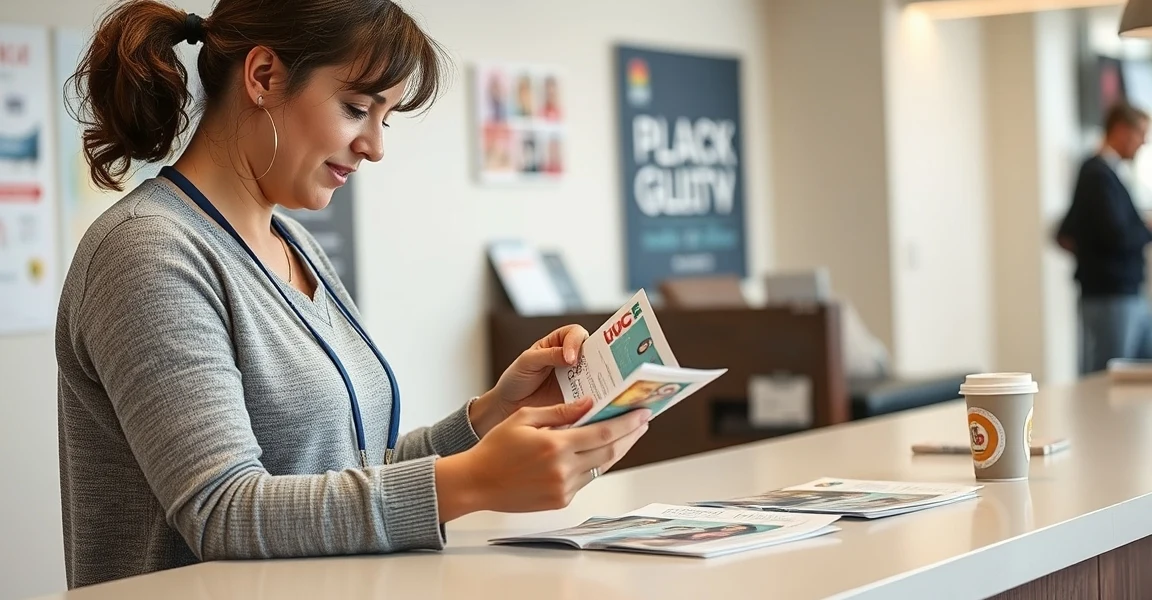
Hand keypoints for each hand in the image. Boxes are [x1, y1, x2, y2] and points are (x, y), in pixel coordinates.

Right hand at [436, 399, 649, 520]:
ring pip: (601, 468)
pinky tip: (601, 453)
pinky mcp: (560, 500)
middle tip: (643, 422)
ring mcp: (563, 488)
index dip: (627, 423)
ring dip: (616, 451)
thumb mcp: (525, 418)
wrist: (477, 482)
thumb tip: (589, 404)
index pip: (603, 433)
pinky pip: (586, 480)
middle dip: (630, 436)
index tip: (643, 414)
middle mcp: (563, 469)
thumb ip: (560, 411)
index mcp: (555, 445)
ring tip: (626, 435)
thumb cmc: (496, 447)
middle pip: (609, 452)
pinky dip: (596, 465)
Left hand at [471, 324, 589, 434]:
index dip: (576, 342)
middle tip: (595, 370)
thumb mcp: (527, 362)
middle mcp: (571, 358)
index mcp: (558, 343)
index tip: (570, 359)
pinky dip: (593, 398)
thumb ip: (548, 355)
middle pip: (593, 351)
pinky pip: (590, 395)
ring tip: (596, 388)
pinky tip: (590, 403)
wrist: (509, 406)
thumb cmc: (516, 379)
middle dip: (598, 358)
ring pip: (596, 374)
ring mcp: (576, 378)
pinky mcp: (577, 397)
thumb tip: (571, 356)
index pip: (576, 333)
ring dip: (599, 379)